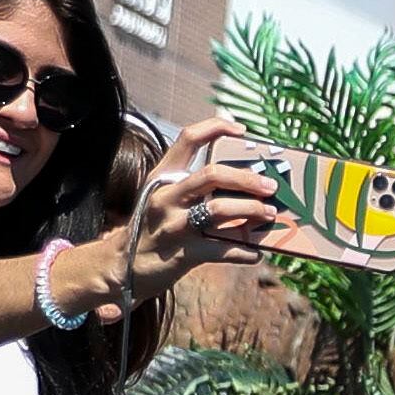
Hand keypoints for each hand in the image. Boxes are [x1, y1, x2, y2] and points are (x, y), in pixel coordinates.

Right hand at [111, 116, 284, 305]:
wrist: (123, 267)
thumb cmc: (155, 228)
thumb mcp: (165, 199)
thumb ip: (194, 187)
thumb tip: (244, 181)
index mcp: (162, 176)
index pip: (188, 138)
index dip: (217, 127)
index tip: (242, 131)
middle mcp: (166, 196)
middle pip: (213, 174)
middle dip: (247, 178)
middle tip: (270, 186)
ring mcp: (173, 224)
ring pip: (219, 209)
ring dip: (251, 210)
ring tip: (270, 214)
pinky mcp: (183, 253)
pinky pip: (223, 249)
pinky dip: (246, 251)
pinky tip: (256, 252)